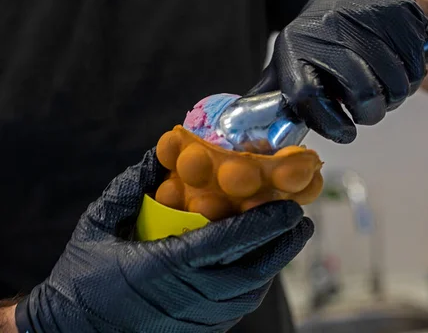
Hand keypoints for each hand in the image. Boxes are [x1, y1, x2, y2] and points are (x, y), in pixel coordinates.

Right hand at [15, 149, 312, 332]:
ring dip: (274, 264)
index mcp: (165, 266)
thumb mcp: (97, 228)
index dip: (264, 225)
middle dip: (283, 244)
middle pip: (253, 270)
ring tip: (287, 239)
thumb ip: (127, 190)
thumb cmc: (79, 283)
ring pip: (250, 292)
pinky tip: (259, 266)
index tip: (290, 207)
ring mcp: (196, 319)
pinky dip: (254, 285)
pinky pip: (238, 308)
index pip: (228, 243)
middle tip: (300, 221)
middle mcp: (188, 297)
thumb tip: (154, 158)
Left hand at [250, 0, 427, 143]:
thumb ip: (269, 97)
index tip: (345, 133)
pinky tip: (395, 67)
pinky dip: (410, 78)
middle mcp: (329, 31)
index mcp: (295, 48)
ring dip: (392, 97)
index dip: (329, 123)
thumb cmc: (318, 40)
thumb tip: (240, 131)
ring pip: (394, 85)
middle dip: (370, 113)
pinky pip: (415, 69)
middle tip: (366, 110)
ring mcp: (367, 20)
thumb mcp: (288, 61)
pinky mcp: (399, 15)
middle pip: (362, 94)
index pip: (307, 95)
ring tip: (380, 86)